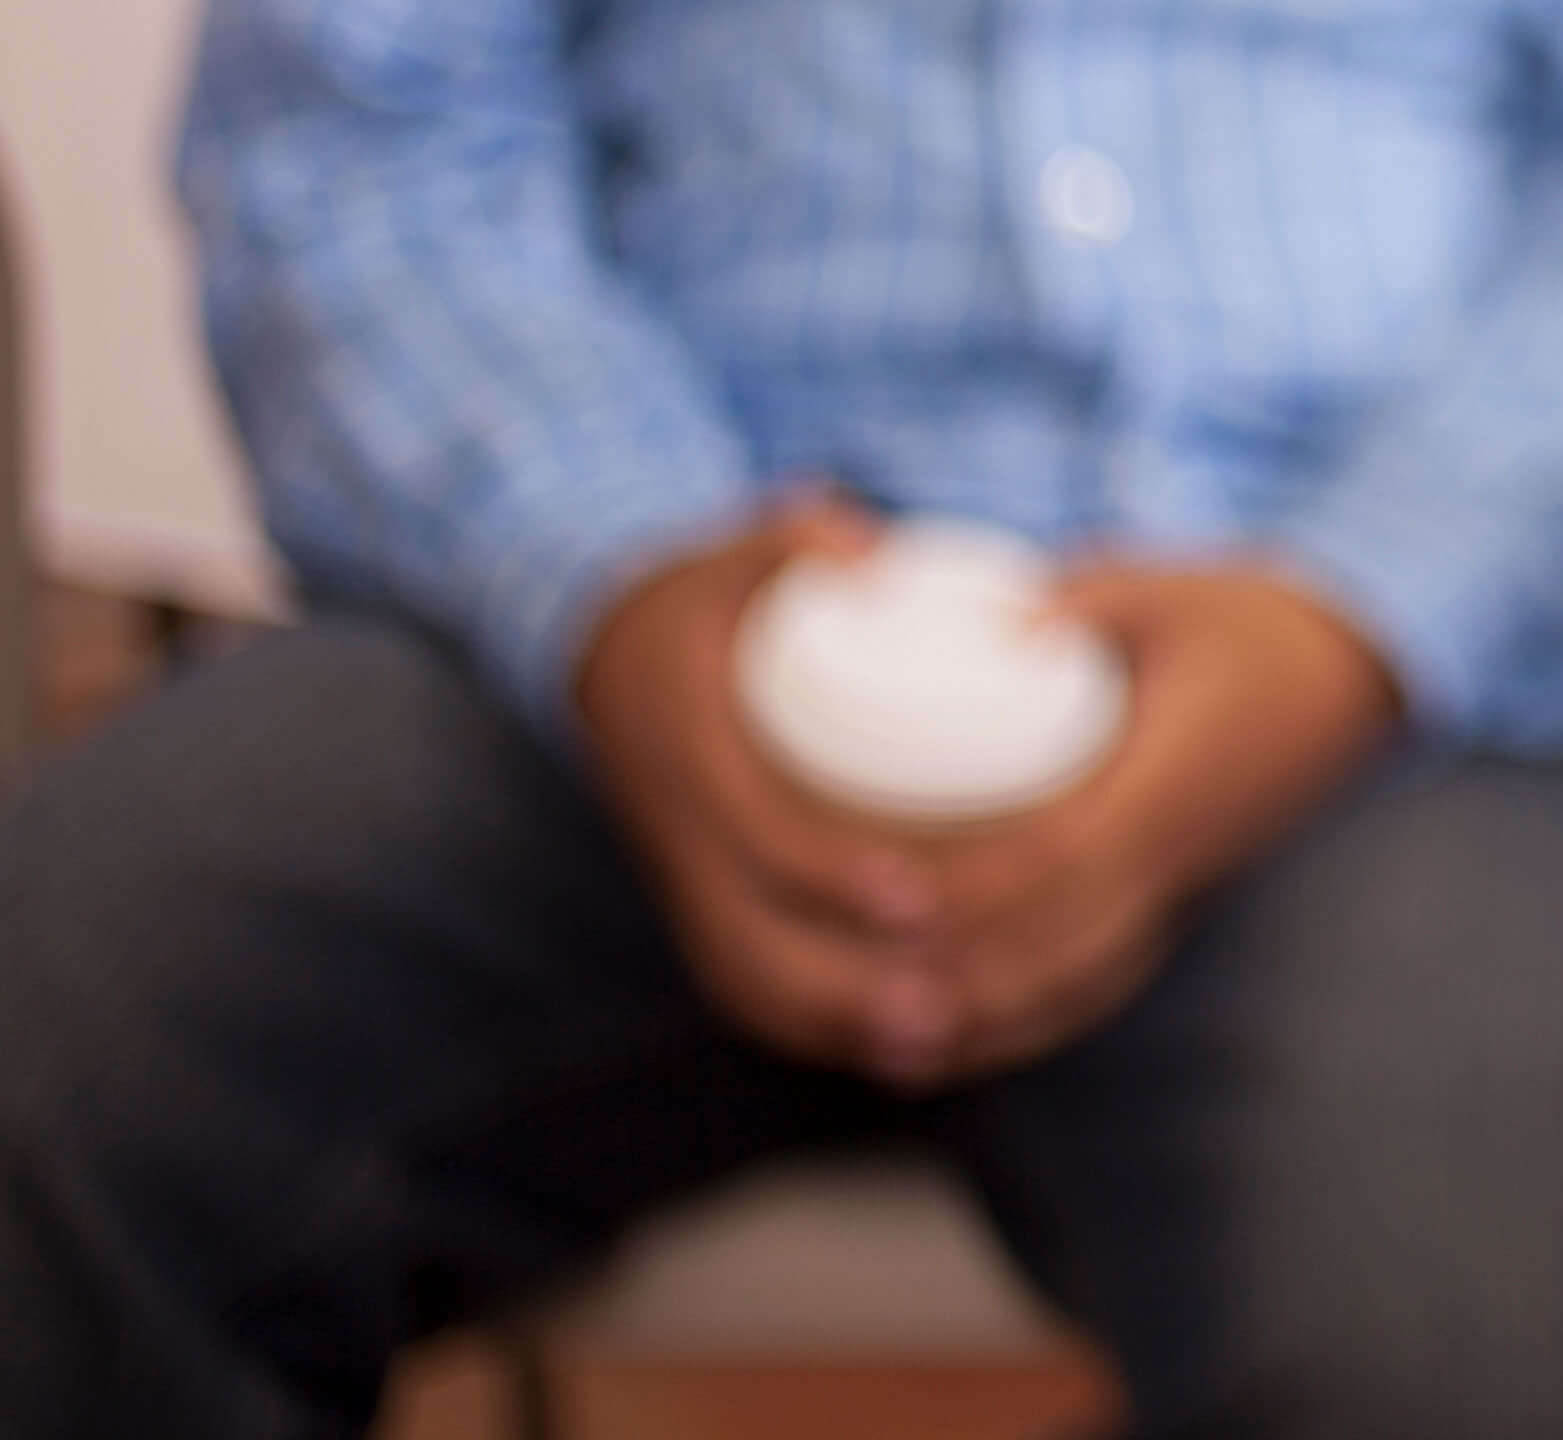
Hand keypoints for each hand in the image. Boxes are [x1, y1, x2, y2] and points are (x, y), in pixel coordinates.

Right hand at [574, 495, 958, 1079]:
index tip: (919, 898)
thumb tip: (867, 548)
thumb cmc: (698, 599)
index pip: (756, 837)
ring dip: (828, 1022)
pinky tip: (891, 1036)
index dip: (832, 878)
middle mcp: (676, 831)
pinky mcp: (696, 898)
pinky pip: (744, 979)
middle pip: (743, 944)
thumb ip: (794, 537)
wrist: (605, 650)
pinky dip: (807, 1018)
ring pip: (741, 980)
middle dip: (837, 988)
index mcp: (686, 755)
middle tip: (940, 1008)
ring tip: (931, 1042)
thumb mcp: (733, 552)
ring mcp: (682, 875)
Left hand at [881, 556, 1403, 1082]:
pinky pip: (1106, 970)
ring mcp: (1180, 877)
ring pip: (1082, 975)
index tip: (886, 896)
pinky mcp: (1177, 889)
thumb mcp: (1171, 589)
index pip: (1061, 855)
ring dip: (991, 1014)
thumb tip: (998, 621)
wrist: (1352, 668)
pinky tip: (971, 1022)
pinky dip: (1037, 1007)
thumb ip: (1086, 600)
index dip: (974, 888)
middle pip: (1062, 945)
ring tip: (890, 1043)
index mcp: (1168, 778)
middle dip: (962, 981)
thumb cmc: (1253, 621)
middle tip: (857, 1001)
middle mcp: (1174, 846)